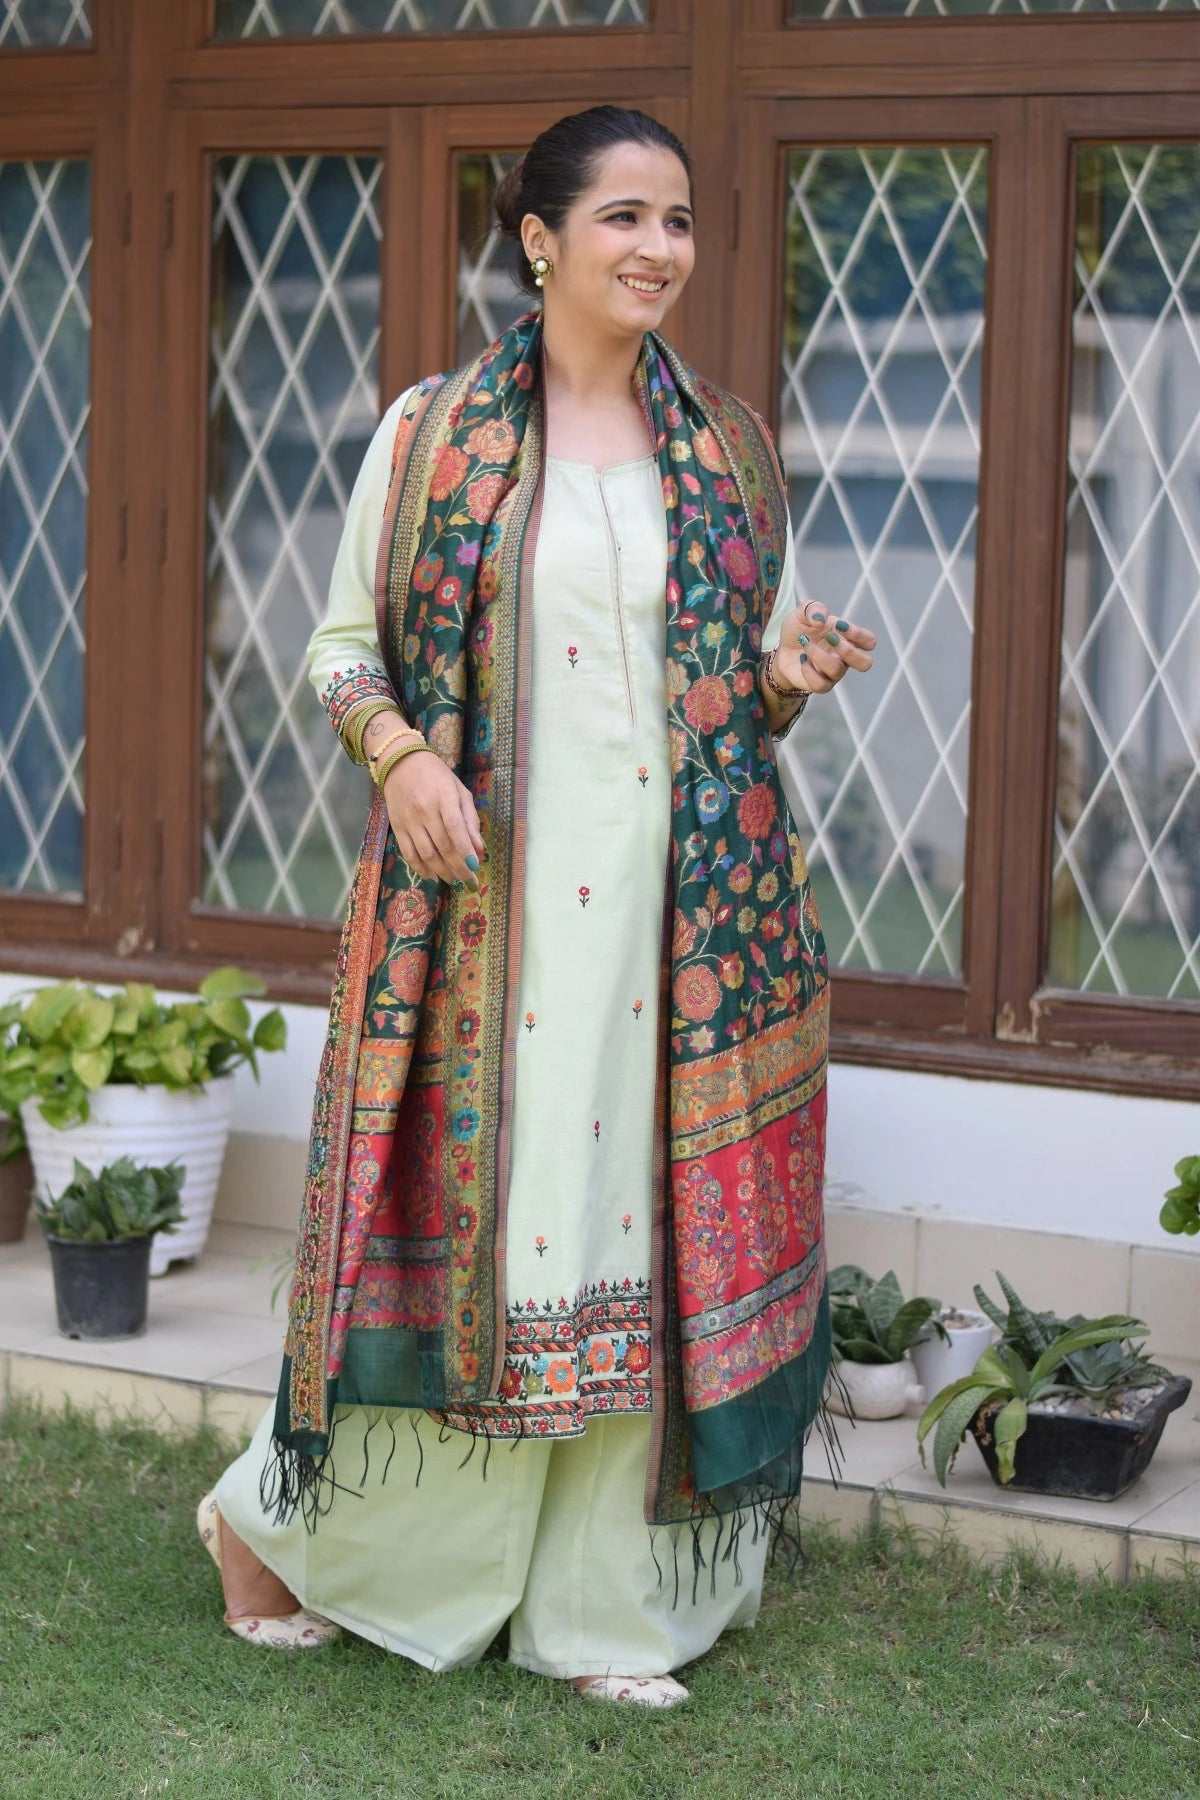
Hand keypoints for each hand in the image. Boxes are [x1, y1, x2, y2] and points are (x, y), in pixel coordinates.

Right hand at [382, 752, 485, 890]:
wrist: (400, 763)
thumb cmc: (436, 776)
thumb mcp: (459, 790)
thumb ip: (470, 819)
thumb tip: (479, 847)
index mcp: (444, 798)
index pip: (456, 829)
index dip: (466, 850)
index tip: (476, 866)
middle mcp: (425, 810)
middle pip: (443, 846)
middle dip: (458, 867)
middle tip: (469, 881)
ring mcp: (409, 820)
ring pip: (426, 853)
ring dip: (441, 871)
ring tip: (453, 880)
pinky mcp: (397, 827)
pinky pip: (408, 853)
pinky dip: (420, 868)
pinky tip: (432, 876)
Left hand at [773, 600, 876, 696]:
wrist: (781, 649)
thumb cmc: (799, 630)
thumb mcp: (803, 612)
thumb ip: (813, 608)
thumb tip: (821, 619)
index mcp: (848, 639)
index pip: (870, 641)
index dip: (859, 634)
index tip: (838, 625)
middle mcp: (845, 658)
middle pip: (865, 663)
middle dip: (847, 650)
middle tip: (829, 637)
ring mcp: (834, 673)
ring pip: (836, 670)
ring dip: (818, 654)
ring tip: (804, 641)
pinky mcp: (820, 685)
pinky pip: (820, 684)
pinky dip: (808, 670)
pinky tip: (802, 658)